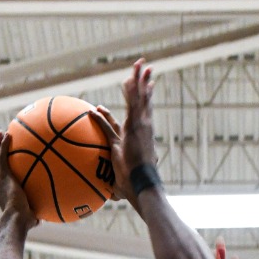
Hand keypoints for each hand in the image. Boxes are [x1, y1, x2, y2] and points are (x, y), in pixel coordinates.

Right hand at [0, 130, 34, 226]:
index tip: (2, 165)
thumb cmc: (24, 223)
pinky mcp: (5, 175)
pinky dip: (3, 145)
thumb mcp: (31, 218)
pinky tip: (7, 134)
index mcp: (2, 193)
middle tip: (0, 143)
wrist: (16, 220)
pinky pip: (2, 156)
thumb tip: (44, 219)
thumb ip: (35, 215)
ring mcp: (0, 179)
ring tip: (1, 133)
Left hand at [95, 59, 156, 210]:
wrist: (141, 183)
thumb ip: (115, 180)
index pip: (142, 112)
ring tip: (139, 64)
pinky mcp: (134, 128)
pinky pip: (130, 106)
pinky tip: (127, 81)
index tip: (148, 85)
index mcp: (140, 134)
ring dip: (138, 81)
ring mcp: (140, 127)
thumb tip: (110, 195)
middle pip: (145, 100)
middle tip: (147, 68)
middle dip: (145, 83)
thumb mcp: (120, 177)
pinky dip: (130, 93)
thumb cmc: (131, 185)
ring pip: (140, 99)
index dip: (145, 98)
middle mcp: (143, 128)